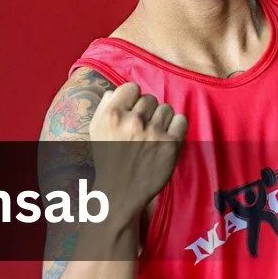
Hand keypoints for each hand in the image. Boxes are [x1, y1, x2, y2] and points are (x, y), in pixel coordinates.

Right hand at [88, 81, 187, 223]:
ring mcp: (153, 133)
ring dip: (162, 120)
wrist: (121, 191)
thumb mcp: (96, 129)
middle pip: (150, 99)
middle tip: (142, 129)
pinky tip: (166, 138)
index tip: (133, 112)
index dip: (133, 98)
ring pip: (166, 109)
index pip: (132, 87)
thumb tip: (117, 91)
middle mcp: (133, 122)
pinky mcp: (171, 144)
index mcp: (112, 115)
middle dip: (147, 112)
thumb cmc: (109, 158)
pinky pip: (181, 120)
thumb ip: (105, 106)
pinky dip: (176, 127)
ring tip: (154, 135)